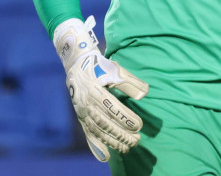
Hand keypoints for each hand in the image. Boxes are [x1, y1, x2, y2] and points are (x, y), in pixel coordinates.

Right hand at [53, 16, 148, 161]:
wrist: (76, 65)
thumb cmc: (100, 66)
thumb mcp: (115, 70)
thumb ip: (129, 82)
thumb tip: (144, 93)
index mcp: (94, 90)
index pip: (112, 108)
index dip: (125, 118)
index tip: (139, 125)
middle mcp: (86, 103)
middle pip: (104, 122)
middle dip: (121, 134)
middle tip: (136, 140)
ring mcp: (82, 112)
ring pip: (97, 130)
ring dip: (112, 141)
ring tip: (127, 148)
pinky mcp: (80, 117)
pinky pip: (88, 134)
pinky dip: (96, 146)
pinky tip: (106, 156)